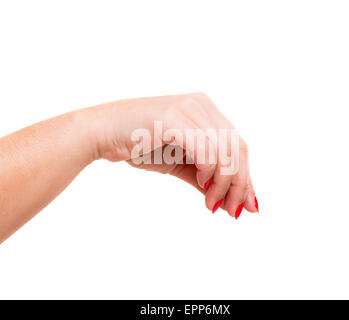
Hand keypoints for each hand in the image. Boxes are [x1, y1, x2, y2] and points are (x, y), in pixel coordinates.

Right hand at [85, 92, 257, 217]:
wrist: (101, 132)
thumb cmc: (139, 145)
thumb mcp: (181, 165)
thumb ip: (206, 179)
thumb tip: (230, 204)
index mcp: (206, 110)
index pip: (238, 145)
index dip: (246, 177)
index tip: (247, 206)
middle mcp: (202, 105)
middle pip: (237, 148)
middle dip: (239, 184)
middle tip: (233, 211)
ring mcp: (189, 108)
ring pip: (225, 150)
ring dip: (224, 184)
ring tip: (212, 205)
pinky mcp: (174, 118)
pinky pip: (205, 148)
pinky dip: (209, 171)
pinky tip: (202, 185)